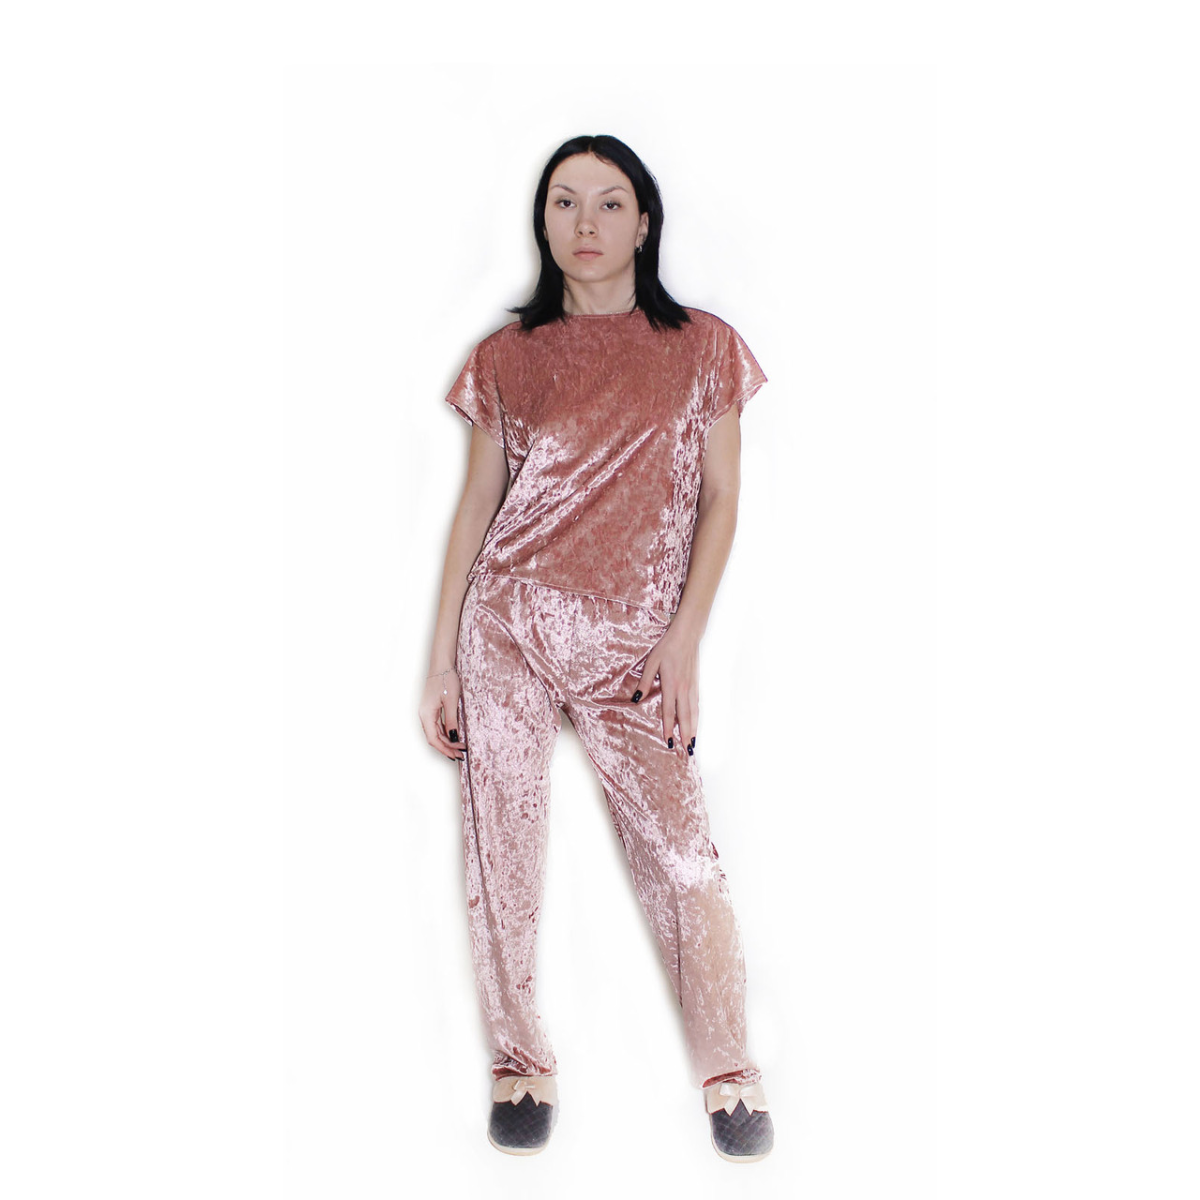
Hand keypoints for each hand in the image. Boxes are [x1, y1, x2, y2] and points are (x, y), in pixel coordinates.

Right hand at [420, 667, 466, 762]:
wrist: (441, 665)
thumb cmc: (446, 680)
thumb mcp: (451, 702)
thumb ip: (451, 721)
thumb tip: (453, 738)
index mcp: (426, 714)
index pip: (433, 739)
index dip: (444, 749)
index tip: (456, 756)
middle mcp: (424, 715)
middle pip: (434, 738)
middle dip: (448, 747)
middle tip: (462, 754)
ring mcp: (427, 712)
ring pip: (436, 732)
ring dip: (448, 741)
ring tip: (460, 748)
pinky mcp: (432, 709)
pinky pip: (438, 725)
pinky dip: (446, 733)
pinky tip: (455, 736)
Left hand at [639, 622, 699, 756]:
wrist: (687, 636)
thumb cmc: (667, 647)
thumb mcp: (651, 662)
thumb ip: (644, 681)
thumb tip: (636, 699)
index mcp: (671, 684)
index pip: (669, 711)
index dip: (669, 727)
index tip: (669, 741)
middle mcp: (683, 689)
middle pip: (685, 716)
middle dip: (686, 734)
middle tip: (687, 751)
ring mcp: (692, 687)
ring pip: (693, 713)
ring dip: (693, 729)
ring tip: (693, 743)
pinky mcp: (696, 684)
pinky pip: (697, 705)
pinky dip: (697, 718)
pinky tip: (696, 725)